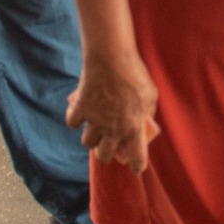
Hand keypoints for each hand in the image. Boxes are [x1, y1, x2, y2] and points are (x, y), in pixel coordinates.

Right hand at [66, 49, 159, 173]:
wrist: (111, 57)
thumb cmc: (134, 73)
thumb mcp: (150, 95)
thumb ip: (147, 112)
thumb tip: (144, 121)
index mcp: (134, 127)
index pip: (137, 159)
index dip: (136, 165)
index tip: (135, 166)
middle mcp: (113, 129)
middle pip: (104, 156)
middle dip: (106, 153)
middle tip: (108, 144)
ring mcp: (95, 120)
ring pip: (87, 143)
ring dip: (91, 137)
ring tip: (95, 127)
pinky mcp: (80, 109)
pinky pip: (72, 123)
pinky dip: (75, 119)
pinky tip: (80, 112)